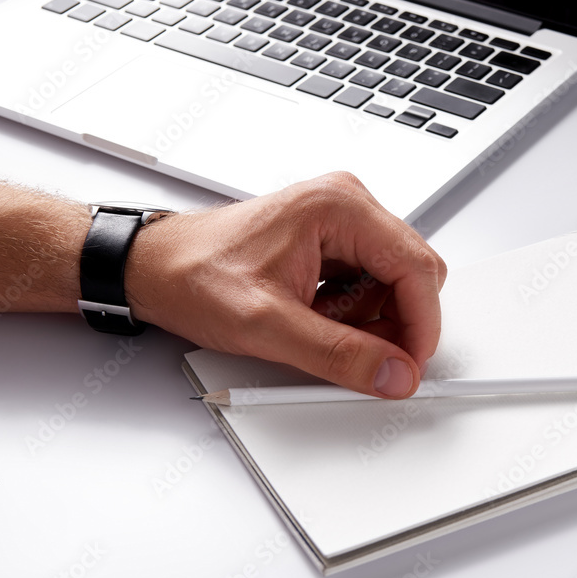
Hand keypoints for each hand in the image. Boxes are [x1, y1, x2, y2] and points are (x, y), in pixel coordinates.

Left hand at [124, 172, 446, 398]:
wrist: (154, 268)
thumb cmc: (195, 275)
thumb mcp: (268, 326)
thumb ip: (339, 354)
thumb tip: (395, 372)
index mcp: (340, 207)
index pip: (417, 266)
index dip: (421, 323)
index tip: (411, 364)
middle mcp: (347, 205)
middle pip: (411, 274)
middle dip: (393, 323)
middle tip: (362, 356)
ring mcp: (342, 222)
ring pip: (393, 285)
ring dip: (368, 321)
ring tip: (314, 327)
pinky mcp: (333, 242)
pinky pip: (370, 285)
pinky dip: (352, 315)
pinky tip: (313, 318)